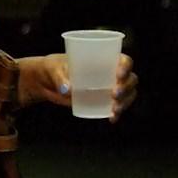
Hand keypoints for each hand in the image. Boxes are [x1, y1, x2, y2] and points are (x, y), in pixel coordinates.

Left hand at [19, 53, 138, 121]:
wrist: (46, 82)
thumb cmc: (53, 67)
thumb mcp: (54, 68)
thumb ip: (60, 78)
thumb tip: (67, 89)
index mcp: (103, 58)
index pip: (124, 60)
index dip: (126, 67)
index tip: (118, 75)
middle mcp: (110, 73)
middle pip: (130, 79)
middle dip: (126, 87)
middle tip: (114, 95)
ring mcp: (108, 88)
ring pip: (127, 94)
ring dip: (125, 102)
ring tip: (114, 110)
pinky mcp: (102, 101)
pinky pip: (116, 107)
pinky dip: (116, 113)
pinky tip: (112, 118)